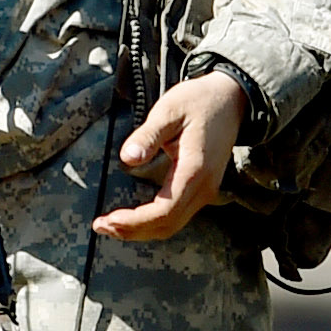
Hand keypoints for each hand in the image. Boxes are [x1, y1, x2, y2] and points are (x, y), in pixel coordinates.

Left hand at [96, 74, 246, 240]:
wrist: (231, 100)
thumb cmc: (198, 101)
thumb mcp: (170, 109)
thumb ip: (149, 135)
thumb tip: (128, 157)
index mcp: (195, 170)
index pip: (164, 211)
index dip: (134, 221)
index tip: (107, 220)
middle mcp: (204, 187)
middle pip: (167, 225)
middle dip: (132, 230)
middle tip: (100, 226)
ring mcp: (206, 191)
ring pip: (172, 224)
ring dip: (141, 230)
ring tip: (110, 225)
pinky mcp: (201, 189)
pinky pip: (176, 215)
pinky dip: (152, 222)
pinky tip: (132, 217)